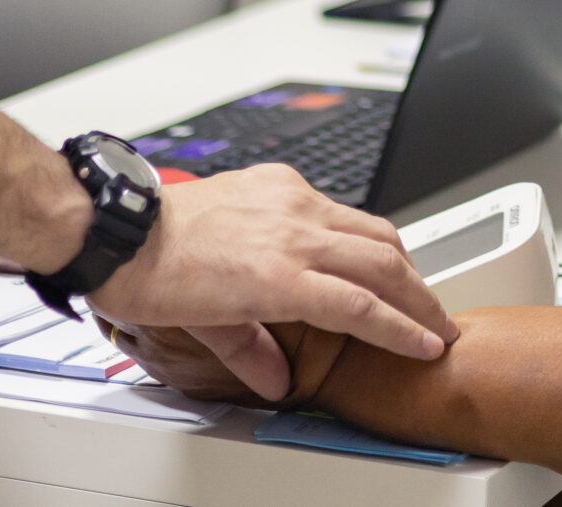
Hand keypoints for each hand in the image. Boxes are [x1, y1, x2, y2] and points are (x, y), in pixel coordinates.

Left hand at [85, 162, 456, 399]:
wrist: (124, 227)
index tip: (427, 344)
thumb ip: (251, 353)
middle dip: (419, 295)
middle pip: (383, 262)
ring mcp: (288, 201)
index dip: (402, 329)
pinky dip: (358, 230)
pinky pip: (336, 205)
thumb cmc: (154, 276)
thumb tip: (277, 379)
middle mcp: (292, 233)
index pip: (362, 306)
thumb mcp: (206, 328)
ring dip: (400, 260)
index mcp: (277, 276)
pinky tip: (359, 247)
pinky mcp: (279, 182)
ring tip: (413, 284)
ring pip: (369, 227)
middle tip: (437, 319)